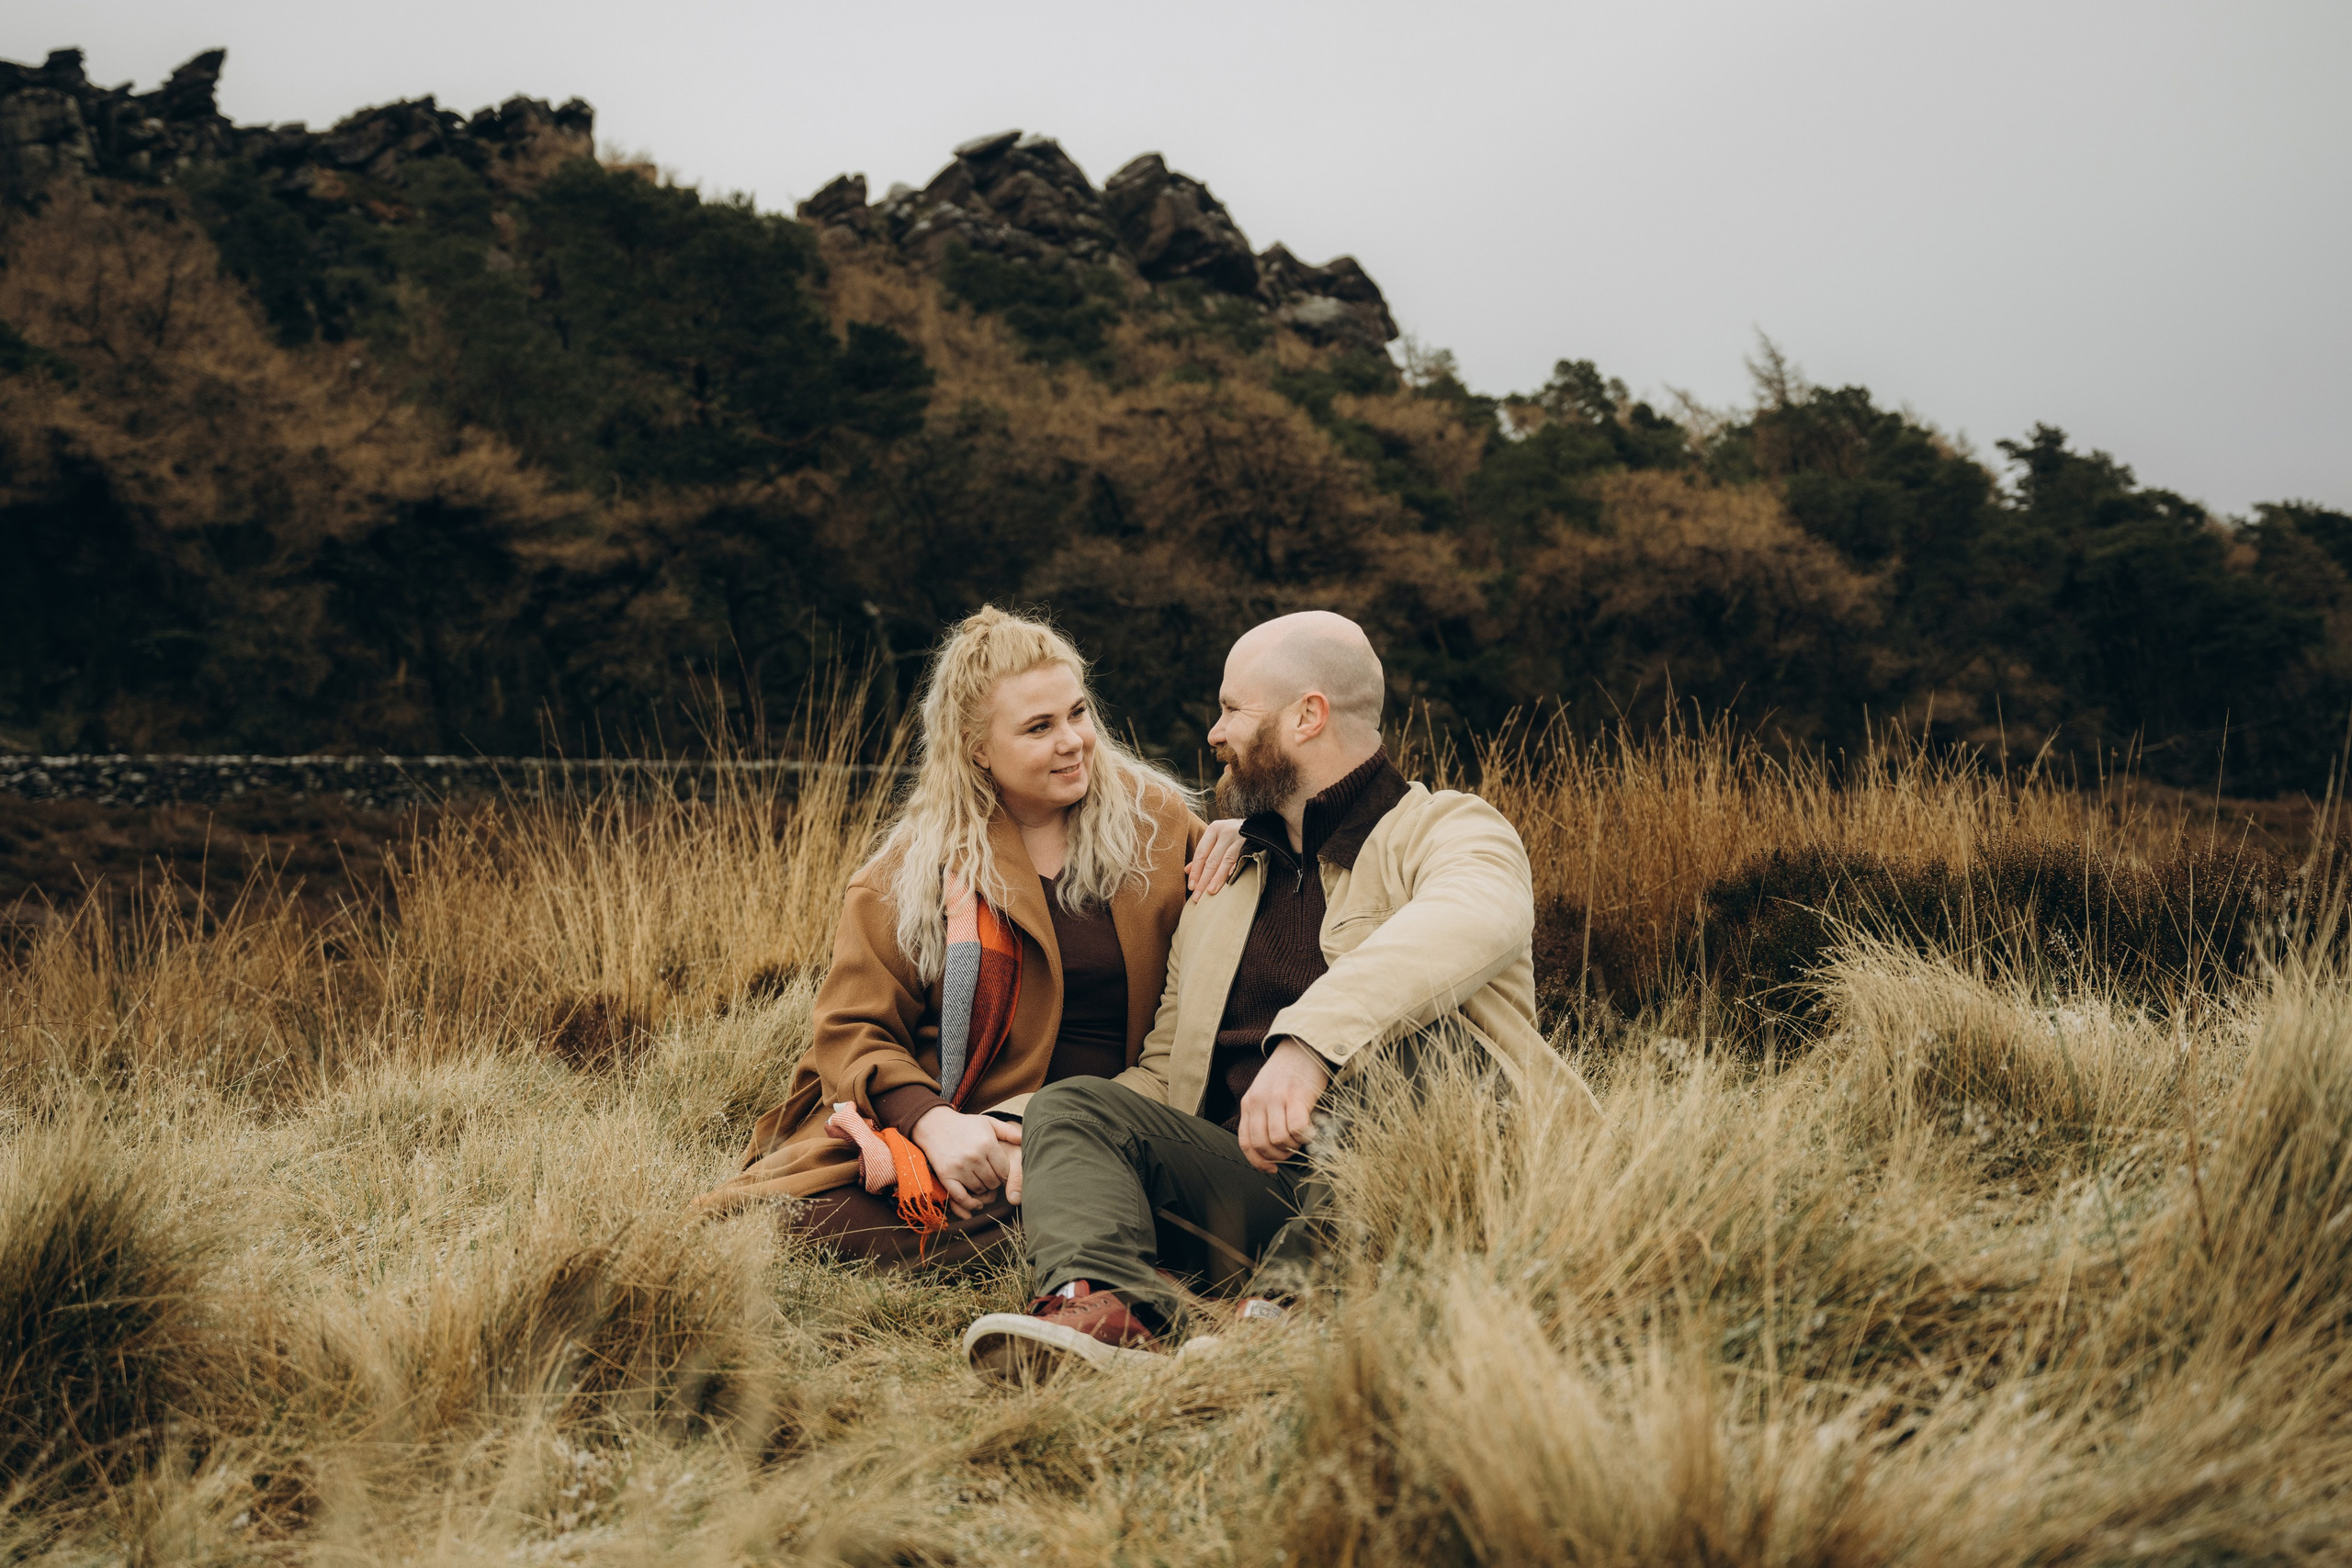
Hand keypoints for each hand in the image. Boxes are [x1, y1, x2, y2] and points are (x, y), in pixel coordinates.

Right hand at [912, 1107, 1019, 1216]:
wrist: (935, 1125)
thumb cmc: (965, 1124)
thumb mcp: (988, 1122)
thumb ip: (1009, 1131)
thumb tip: (1026, 1139)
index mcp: (987, 1144)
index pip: (1004, 1171)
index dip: (1005, 1174)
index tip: (1001, 1173)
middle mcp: (974, 1156)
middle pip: (993, 1182)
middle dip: (995, 1182)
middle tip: (992, 1178)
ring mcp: (959, 1167)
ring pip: (979, 1189)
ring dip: (983, 1190)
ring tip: (982, 1182)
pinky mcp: (946, 1176)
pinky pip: (961, 1197)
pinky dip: (970, 1203)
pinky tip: (977, 1203)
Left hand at [1186, 819, 1247, 901]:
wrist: (1262, 826)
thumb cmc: (1234, 835)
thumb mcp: (1218, 839)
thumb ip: (1204, 854)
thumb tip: (1187, 871)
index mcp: (1214, 829)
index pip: (1201, 853)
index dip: (1196, 871)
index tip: (1191, 887)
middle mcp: (1226, 831)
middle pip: (1211, 859)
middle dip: (1203, 879)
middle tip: (1197, 896)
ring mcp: (1240, 837)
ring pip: (1225, 861)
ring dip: (1217, 878)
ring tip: (1210, 892)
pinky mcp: (1253, 844)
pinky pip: (1241, 860)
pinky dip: (1234, 871)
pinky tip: (1229, 882)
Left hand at [1238, 1038, 1330, 1173]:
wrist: (1302, 1045)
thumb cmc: (1287, 1075)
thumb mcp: (1265, 1094)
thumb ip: (1263, 1117)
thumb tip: (1272, 1152)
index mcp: (1249, 1103)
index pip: (1246, 1143)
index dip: (1259, 1162)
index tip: (1272, 1169)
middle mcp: (1258, 1101)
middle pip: (1262, 1145)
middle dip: (1279, 1156)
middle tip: (1292, 1150)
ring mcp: (1276, 1098)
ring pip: (1279, 1140)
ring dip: (1293, 1146)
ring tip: (1302, 1137)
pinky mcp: (1296, 1095)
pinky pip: (1297, 1128)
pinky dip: (1305, 1136)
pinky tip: (1311, 1130)